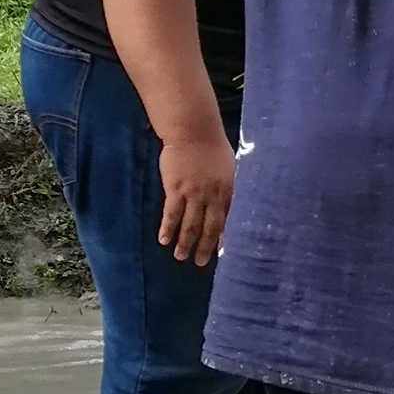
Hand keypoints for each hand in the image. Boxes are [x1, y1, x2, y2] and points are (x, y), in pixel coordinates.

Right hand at [157, 128, 235, 265]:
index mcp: (228, 190)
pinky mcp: (175, 189)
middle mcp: (212, 195)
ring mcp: (193, 193)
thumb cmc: (212, 145)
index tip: (221, 254)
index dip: (223, 238)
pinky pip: (171, 214)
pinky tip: (163, 239)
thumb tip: (230, 201)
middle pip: (209, 227)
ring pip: (190, 224)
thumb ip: (228, 186)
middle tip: (200, 263)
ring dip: (184, 243)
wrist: (193, 130)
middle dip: (204, 247)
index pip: (227, 220)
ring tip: (180, 257)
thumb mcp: (229, 167)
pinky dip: (167, 228)